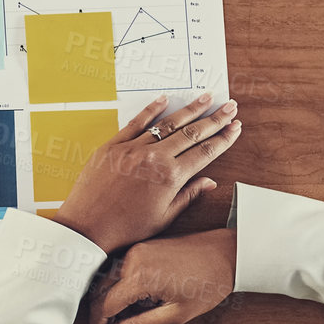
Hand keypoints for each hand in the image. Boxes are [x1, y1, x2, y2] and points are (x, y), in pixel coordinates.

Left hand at [51, 92, 241, 253]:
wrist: (88, 225)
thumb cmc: (126, 226)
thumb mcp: (165, 217)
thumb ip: (188, 195)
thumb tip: (209, 182)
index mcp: (171, 177)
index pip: (205, 152)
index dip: (223, 138)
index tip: (235, 127)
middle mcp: (154, 157)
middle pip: (191, 133)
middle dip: (213, 119)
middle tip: (229, 106)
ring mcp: (133, 148)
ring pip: (167, 123)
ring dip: (189, 110)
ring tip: (205, 98)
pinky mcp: (114, 144)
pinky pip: (136, 122)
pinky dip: (151, 109)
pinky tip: (164, 99)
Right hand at [88, 228, 237, 323]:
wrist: (225, 254)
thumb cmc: (207, 284)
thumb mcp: (176, 314)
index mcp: (139, 276)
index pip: (103, 305)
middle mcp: (130, 259)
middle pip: (99, 291)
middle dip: (98, 316)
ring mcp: (134, 250)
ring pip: (106, 280)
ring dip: (107, 302)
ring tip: (120, 322)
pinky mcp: (139, 247)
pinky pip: (118, 270)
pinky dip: (118, 289)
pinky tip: (130, 303)